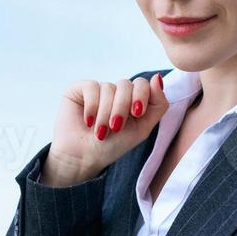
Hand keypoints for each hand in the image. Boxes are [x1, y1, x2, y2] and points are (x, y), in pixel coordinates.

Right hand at [43, 73, 169, 184]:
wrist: (84, 158)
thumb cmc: (113, 146)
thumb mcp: (143, 128)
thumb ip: (158, 105)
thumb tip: (157, 77)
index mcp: (131, 99)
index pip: (142, 84)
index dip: (141, 95)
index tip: (137, 113)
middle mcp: (115, 92)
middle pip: (126, 85)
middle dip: (122, 107)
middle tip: (115, 127)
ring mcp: (98, 89)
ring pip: (108, 88)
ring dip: (105, 114)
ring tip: (100, 132)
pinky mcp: (79, 89)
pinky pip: (92, 87)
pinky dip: (92, 107)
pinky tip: (88, 121)